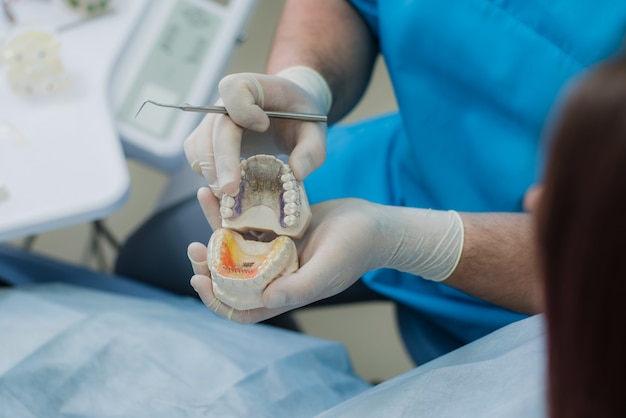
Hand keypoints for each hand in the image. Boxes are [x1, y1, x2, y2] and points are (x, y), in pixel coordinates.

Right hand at [183, 67, 331, 196]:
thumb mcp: (316, 130)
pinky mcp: (208, 139)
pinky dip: (206, 173)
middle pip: (214, 128)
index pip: (234, 90)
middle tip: (231, 190)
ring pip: (199, 145)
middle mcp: (226, 102)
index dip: (244, 109)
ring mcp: (214, 121)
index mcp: (253, 86)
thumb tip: (296, 173)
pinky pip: (196, 156)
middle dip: (221, 160)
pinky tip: (225, 190)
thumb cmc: (302, 118)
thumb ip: (312, 150)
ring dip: (210, 171)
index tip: (263, 126)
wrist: (291, 113)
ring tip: (228, 196)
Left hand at [187, 197, 384, 323]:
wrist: (374, 223)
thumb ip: (300, 287)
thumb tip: (266, 298)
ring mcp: (274, 250)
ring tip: (204, 199)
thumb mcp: (328, 268)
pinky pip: (250, 220)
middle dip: (208, 264)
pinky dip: (234, 208)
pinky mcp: (278, 227)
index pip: (240, 308)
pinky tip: (222, 190)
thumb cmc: (355, 249)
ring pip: (235, 243)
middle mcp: (273, 273)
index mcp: (282, 292)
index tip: (199, 279)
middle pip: (229, 276)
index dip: (216, 300)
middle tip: (194, 248)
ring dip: (215, 227)